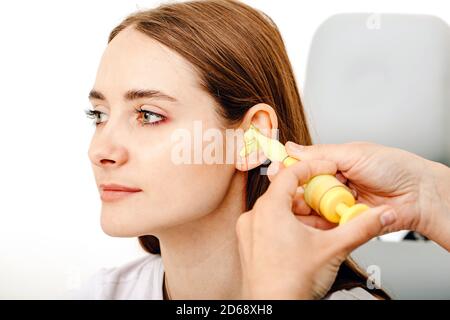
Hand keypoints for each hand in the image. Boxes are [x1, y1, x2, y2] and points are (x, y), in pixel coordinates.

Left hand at [236, 159, 396, 298]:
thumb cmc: (291, 283)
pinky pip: (270, 226)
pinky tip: (308, 240)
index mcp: (269, 209)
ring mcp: (249, 232)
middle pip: (285, 195)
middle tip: (330, 204)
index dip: (312, 168)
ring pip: (278, 212)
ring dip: (302, 216)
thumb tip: (381, 215)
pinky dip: (290, 227)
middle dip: (311, 199)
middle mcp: (254, 217)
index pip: (290, 173)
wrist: (274, 311)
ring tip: (324, 228)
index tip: (326, 169)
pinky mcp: (250, 246)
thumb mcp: (333, 249)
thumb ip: (361, 227)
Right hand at [285, 141, 449, 249]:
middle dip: (294, 191)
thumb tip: (291, 148)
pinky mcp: (343, 223)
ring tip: (299, 206)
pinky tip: (311, 219)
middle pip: (303, 189)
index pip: (304, 167)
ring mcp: (337, 204)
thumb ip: (320, 153)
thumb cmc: (394, 167)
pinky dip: (316, 222)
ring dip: (303, 207)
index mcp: (334, 164)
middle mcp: (333, 184)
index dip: (290, 171)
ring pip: (310, 207)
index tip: (277, 172)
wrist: (419, 194)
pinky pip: (323, 224)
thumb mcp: (353, 153)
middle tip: (287, 193)